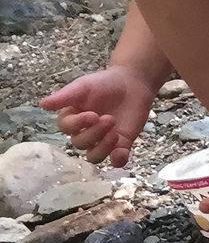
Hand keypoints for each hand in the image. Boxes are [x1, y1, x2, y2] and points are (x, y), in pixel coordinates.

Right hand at [40, 67, 155, 165]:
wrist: (132, 83)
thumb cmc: (104, 83)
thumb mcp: (83, 86)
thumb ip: (64, 96)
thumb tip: (42, 104)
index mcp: (73, 118)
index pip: (66, 128)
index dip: (77, 124)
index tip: (92, 114)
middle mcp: (85, 132)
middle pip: (80, 143)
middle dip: (94, 133)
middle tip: (109, 119)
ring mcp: (103, 140)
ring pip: (94, 156)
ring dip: (103, 148)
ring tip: (115, 134)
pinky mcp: (122, 144)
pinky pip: (116, 160)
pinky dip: (118, 160)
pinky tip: (121, 152)